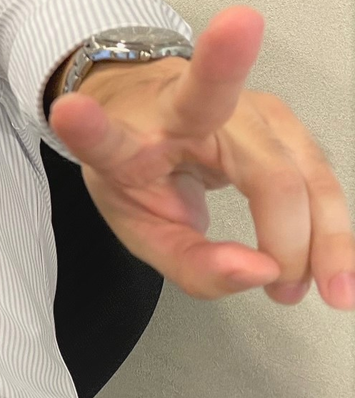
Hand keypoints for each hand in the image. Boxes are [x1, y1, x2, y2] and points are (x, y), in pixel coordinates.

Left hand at [50, 6, 354, 308]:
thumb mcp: (141, 228)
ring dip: (326, 239)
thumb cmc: (136, 170)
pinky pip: (320, 175)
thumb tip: (263, 274)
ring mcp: (244, 105)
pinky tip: (335, 269)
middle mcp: (185, 108)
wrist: (147, 110)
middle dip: (287, 233)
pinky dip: (332, 227)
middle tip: (287, 292)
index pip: (107, 135)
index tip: (69, 111)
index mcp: (127, 137)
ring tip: (322, 292)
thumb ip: (192, 264)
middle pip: (261, 168)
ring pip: (305, 173)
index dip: (88, 126)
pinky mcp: (281, 116)